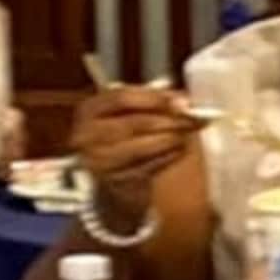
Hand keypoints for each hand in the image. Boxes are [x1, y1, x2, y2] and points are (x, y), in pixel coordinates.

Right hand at [67, 79, 195, 228]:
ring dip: (170, 140)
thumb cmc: (122, 134)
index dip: (154, 98)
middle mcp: (87, 135)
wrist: (108, 174)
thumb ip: (153, 100)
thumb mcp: (129, 111)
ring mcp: (98, 161)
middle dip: (168, 120)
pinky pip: (146, 168)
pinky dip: (166, 157)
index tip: (181, 101)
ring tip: (186, 134)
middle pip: (133, 123)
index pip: (122, 98)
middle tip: (192, 119)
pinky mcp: (113, 181)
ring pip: (141, 148)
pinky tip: (178, 150)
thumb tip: (182, 101)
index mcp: (90, 109)